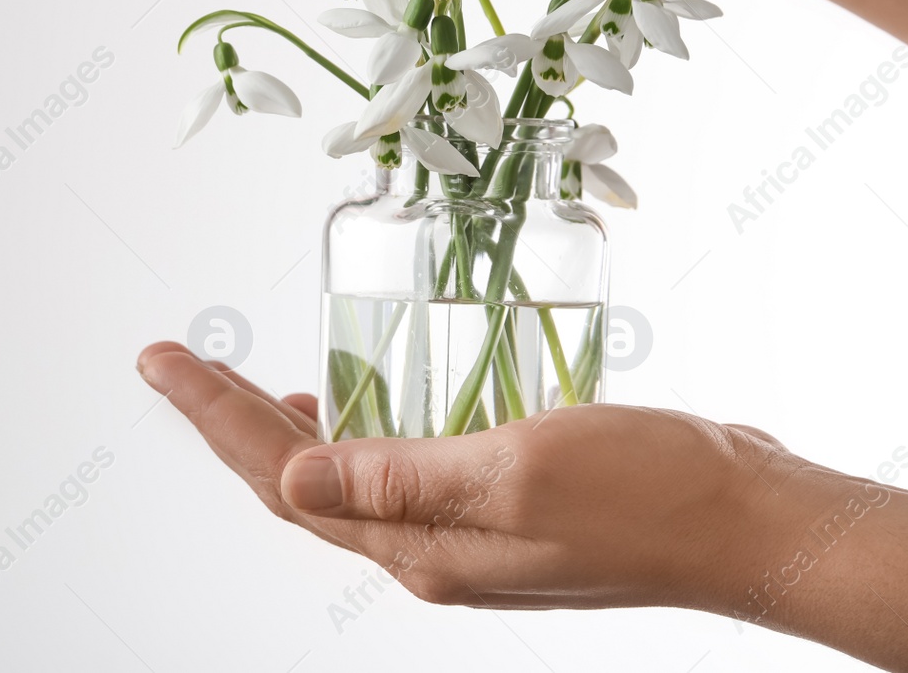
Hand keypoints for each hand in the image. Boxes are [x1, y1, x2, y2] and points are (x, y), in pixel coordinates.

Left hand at [138, 340, 907, 670]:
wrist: (745, 522)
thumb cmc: (646, 492)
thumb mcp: (514, 471)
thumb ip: (399, 477)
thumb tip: (290, 479)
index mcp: (421, 545)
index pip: (284, 482)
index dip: (215, 419)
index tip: (163, 360)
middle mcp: (433, 547)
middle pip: (300, 484)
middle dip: (231, 422)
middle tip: (179, 362)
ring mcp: (471, 529)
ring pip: (350, 480)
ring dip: (292, 432)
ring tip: (246, 386)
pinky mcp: (508, 502)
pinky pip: (407, 469)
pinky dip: (366, 433)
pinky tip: (365, 403)